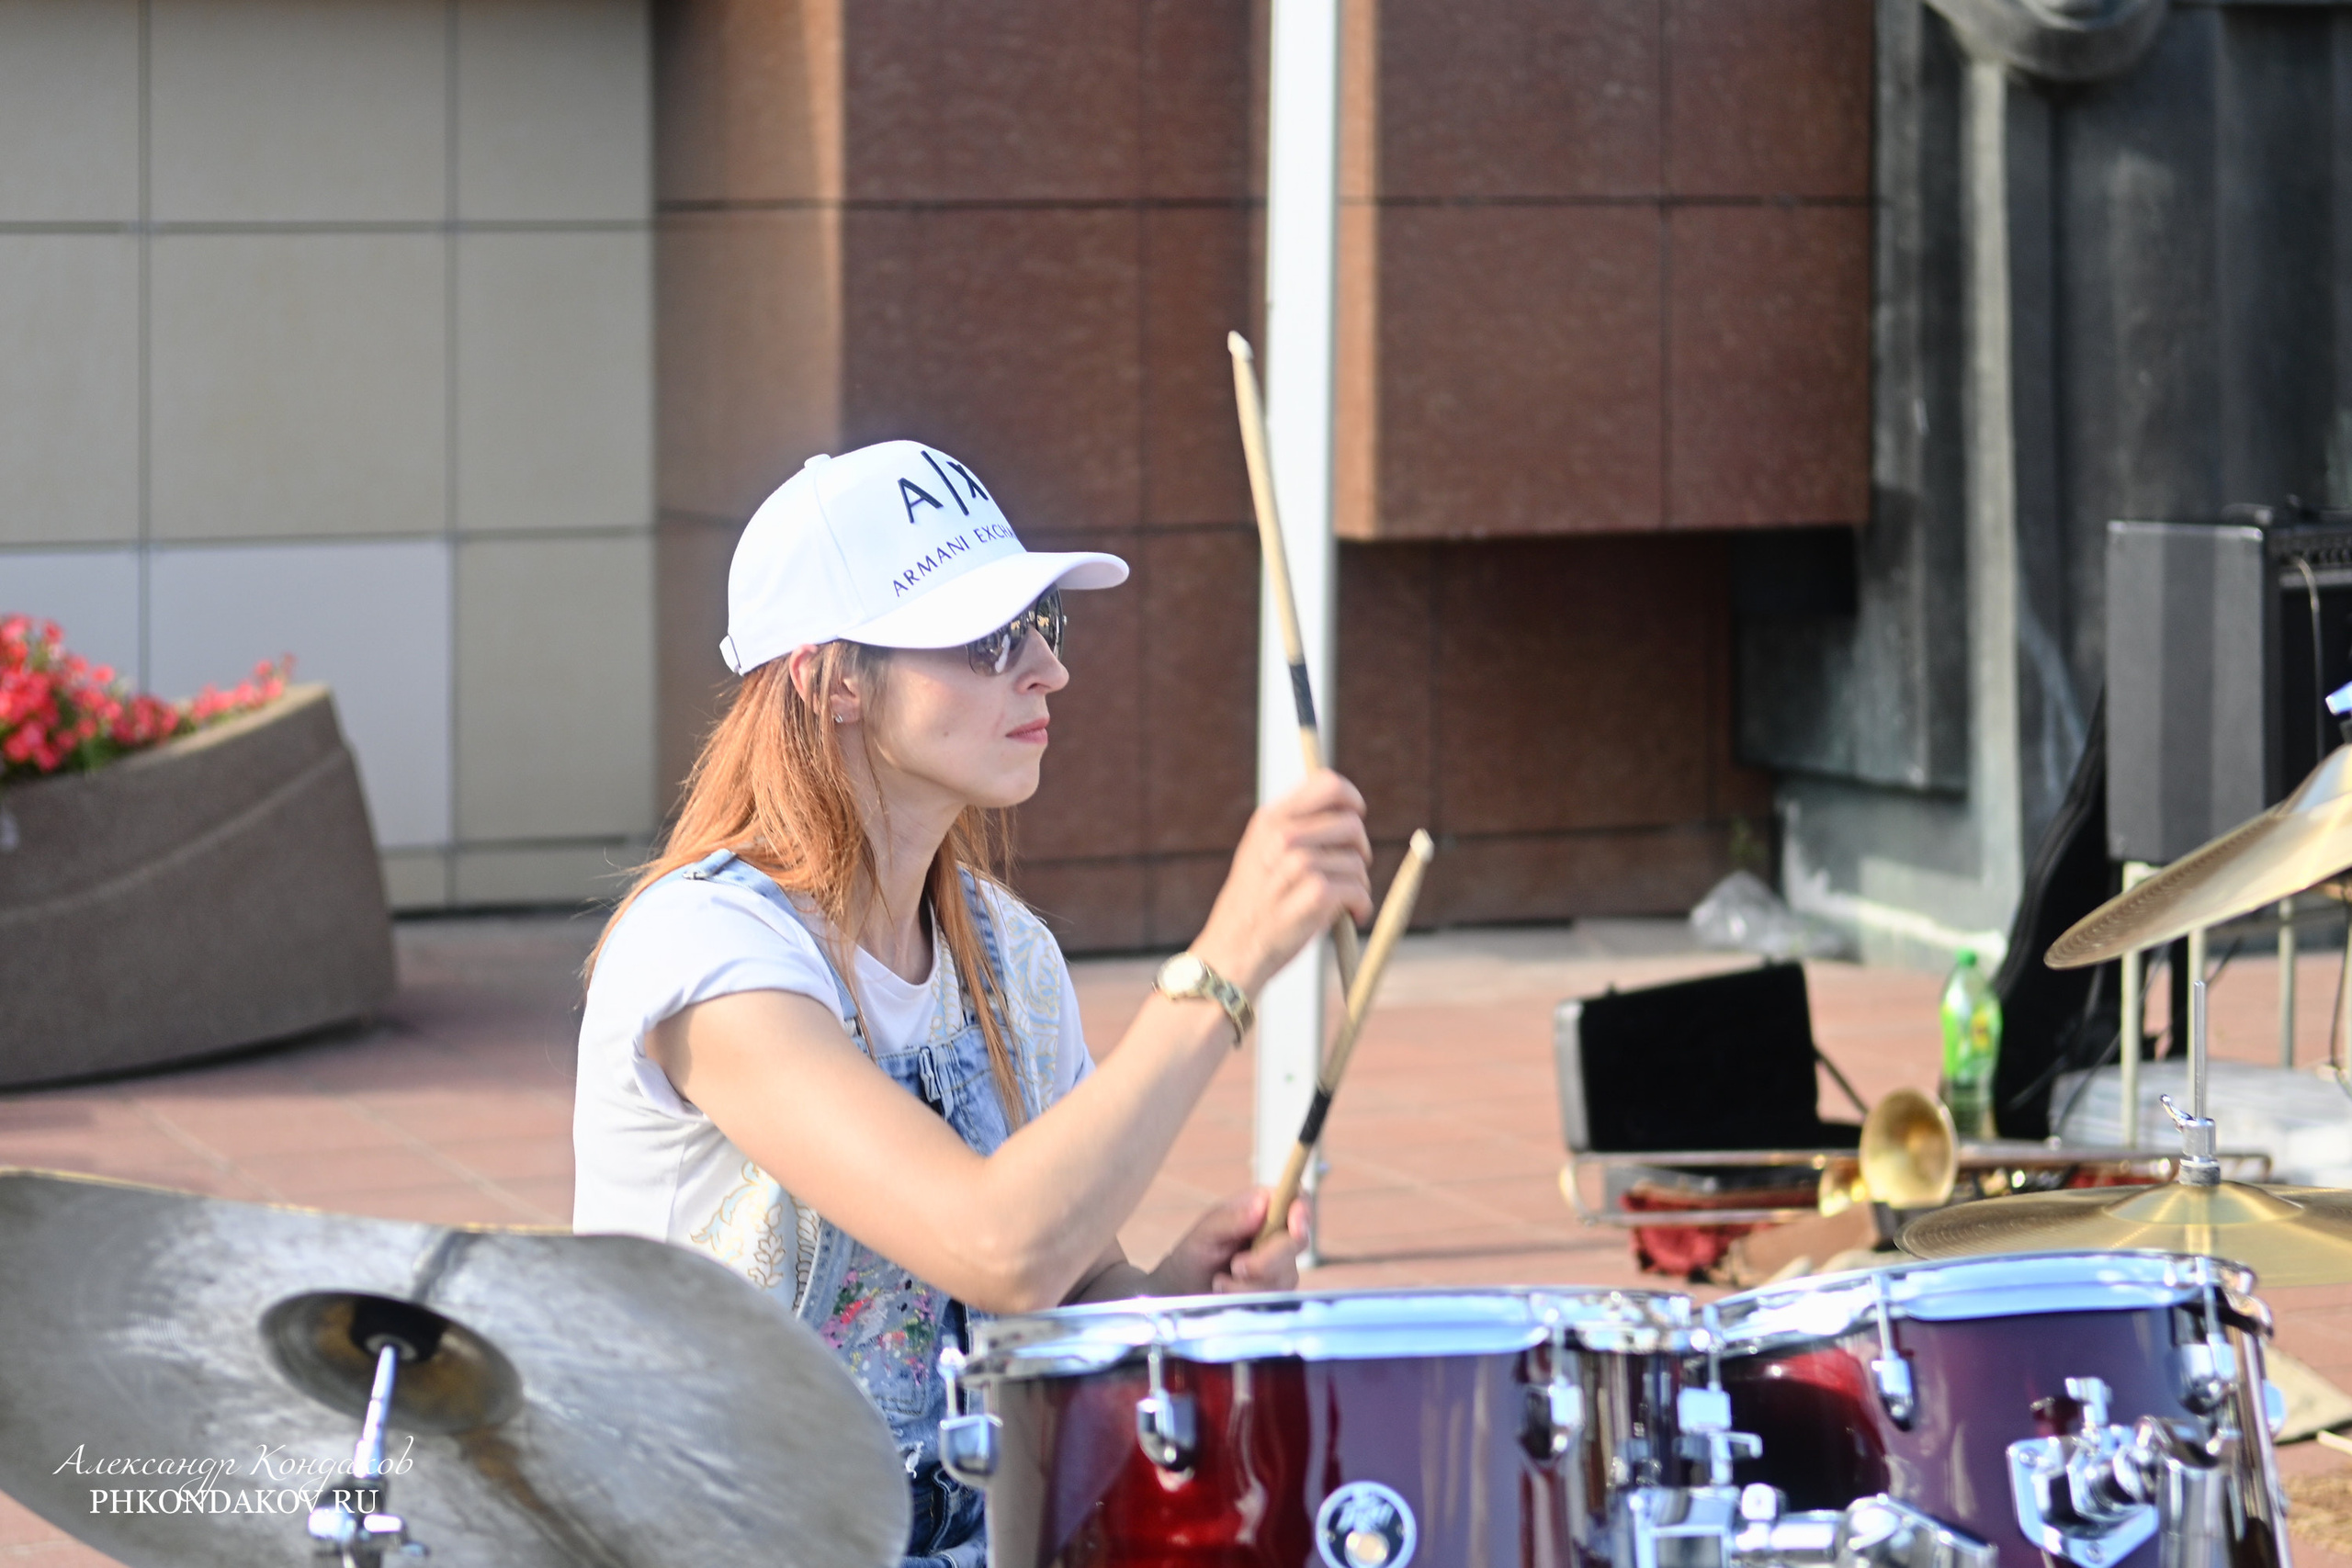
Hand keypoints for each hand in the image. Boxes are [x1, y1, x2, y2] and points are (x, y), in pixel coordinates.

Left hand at [1146, 1188, 1308, 1295]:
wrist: (1185, 1289)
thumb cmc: (1194, 1253)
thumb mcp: (1205, 1233)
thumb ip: (1232, 1219)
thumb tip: (1262, 1206)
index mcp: (1262, 1206)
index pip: (1296, 1200)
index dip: (1301, 1212)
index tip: (1294, 1229)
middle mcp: (1277, 1232)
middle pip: (1297, 1242)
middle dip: (1266, 1260)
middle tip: (1236, 1266)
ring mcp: (1281, 1262)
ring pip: (1286, 1274)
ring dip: (1250, 1283)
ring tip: (1221, 1280)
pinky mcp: (1277, 1287)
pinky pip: (1276, 1295)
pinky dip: (1248, 1296)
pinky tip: (1227, 1291)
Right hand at [1192, 770, 1371, 994]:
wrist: (1232, 951)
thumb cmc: (1253, 905)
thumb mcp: (1260, 853)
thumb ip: (1294, 828)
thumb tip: (1345, 811)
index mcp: (1269, 820)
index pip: (1328, 783)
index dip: (1351, 798)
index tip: (1354, 817)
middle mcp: (1283, 836)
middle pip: (1352, 823)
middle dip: (1360, 850)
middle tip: (1351, 871)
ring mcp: (1299, 864)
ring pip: (1357, 863)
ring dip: (1358, 885)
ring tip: (1342, 902)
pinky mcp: (1315, 894)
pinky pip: (1358, 890)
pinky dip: (1361, 906)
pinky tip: (1350, 916)